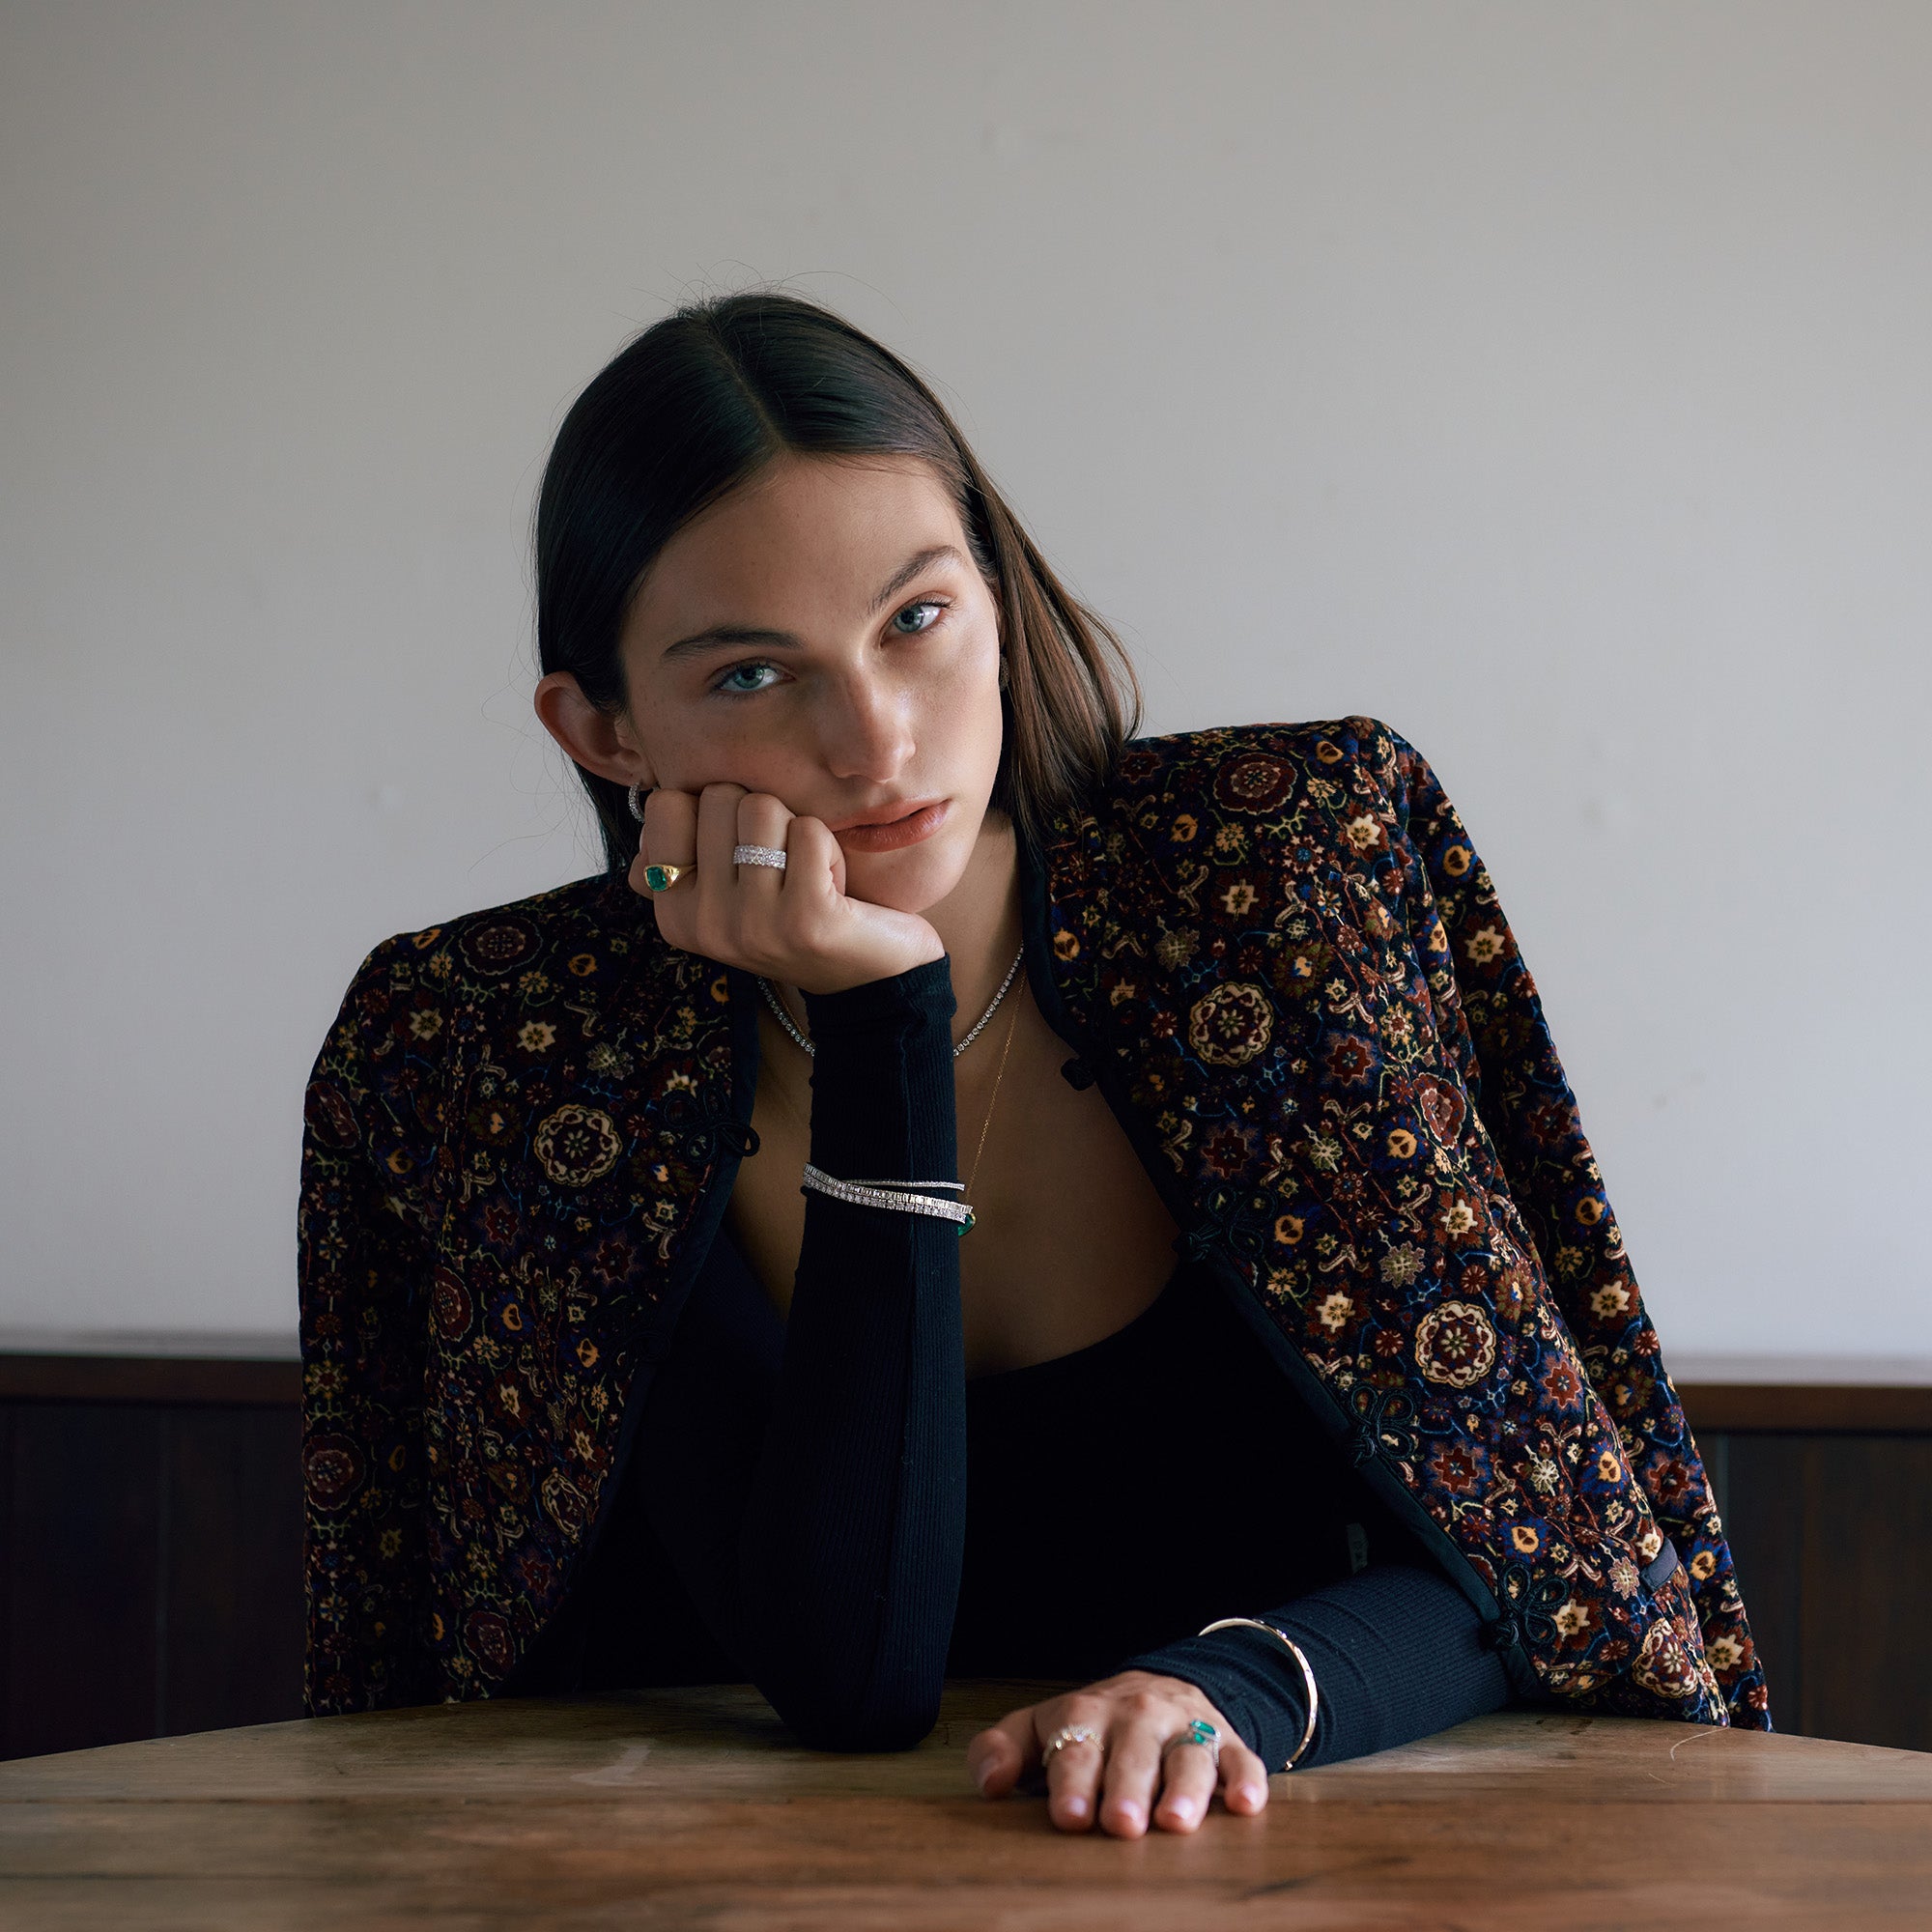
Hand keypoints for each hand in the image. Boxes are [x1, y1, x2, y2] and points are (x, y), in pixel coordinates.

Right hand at [631, 783, 943, 994]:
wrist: (868, 978)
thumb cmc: (794, 916)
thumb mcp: (725, 894)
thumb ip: (678, 855)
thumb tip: (650, 804)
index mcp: (674, 913)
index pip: (667, 805)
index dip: (714, 810)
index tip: (738, 851)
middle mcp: (703, 923)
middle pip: (720, 797)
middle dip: (761, 817)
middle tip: (782, 866)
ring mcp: (752, 924)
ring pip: (763, 809)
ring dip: (796, 830)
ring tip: (806, 875)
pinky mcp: (805, 919)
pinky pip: (809, 831)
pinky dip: (830, 849)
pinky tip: (834, 889)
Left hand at [965, 1671, 1269, 1837]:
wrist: (1157, 1691)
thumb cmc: (1090, 1725)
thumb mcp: (1039, 1728)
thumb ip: (1003, 1749)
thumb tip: (990, 1783)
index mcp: (1087, 1713)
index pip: (1078, 1747)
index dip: (1073, 1781)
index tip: (1070, 1815)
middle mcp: (1138, 1718)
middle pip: (1134, 1754)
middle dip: (1127, 1787)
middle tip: (1121, 1823)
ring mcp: (1186, 1729)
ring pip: (1189, 1757)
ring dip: (1185, 1789)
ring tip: (1175, 1822)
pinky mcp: (1228, 1743)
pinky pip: (1242, 1761)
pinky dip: (1247, 1781)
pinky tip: (1245, 1805)